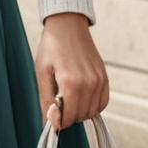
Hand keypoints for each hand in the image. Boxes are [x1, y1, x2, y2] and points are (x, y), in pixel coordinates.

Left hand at [35, 12, 108, 130]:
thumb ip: (46, 99)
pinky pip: (102, 102)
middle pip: (80, 116)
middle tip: (57, 104)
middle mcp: (89, 83)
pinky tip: (81, 97)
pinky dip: (93, 106)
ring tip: (68, 98)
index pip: (68, 117)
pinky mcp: (104, 77)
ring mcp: (99, 80)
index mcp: (71, 82)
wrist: (67, 25)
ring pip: (92, 112)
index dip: (58, 121)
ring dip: (80, 112)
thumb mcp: (42, 71)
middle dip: (68, 116)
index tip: (51, 115)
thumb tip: (49, 123)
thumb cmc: (52, 46)